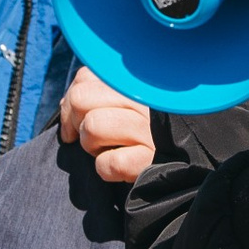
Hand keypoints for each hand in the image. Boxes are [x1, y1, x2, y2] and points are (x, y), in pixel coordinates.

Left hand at [57, 71, 155, 188]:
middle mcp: (147, 101)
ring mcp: (151, 131)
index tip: (79, 120)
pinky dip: (107, 169)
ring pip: (92, 127)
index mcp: (138, 84)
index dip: (71, 102)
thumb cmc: (147, 136)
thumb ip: (97, 95)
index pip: (85, 77)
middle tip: (93, 138)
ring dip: (92, 146)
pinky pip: (109, 162)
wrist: (182, 170)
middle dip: (77, 123)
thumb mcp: (127, 106)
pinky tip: (123, 168)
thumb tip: (66, 103)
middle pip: (80, 98)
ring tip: (110, 150)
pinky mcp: (151, 161)